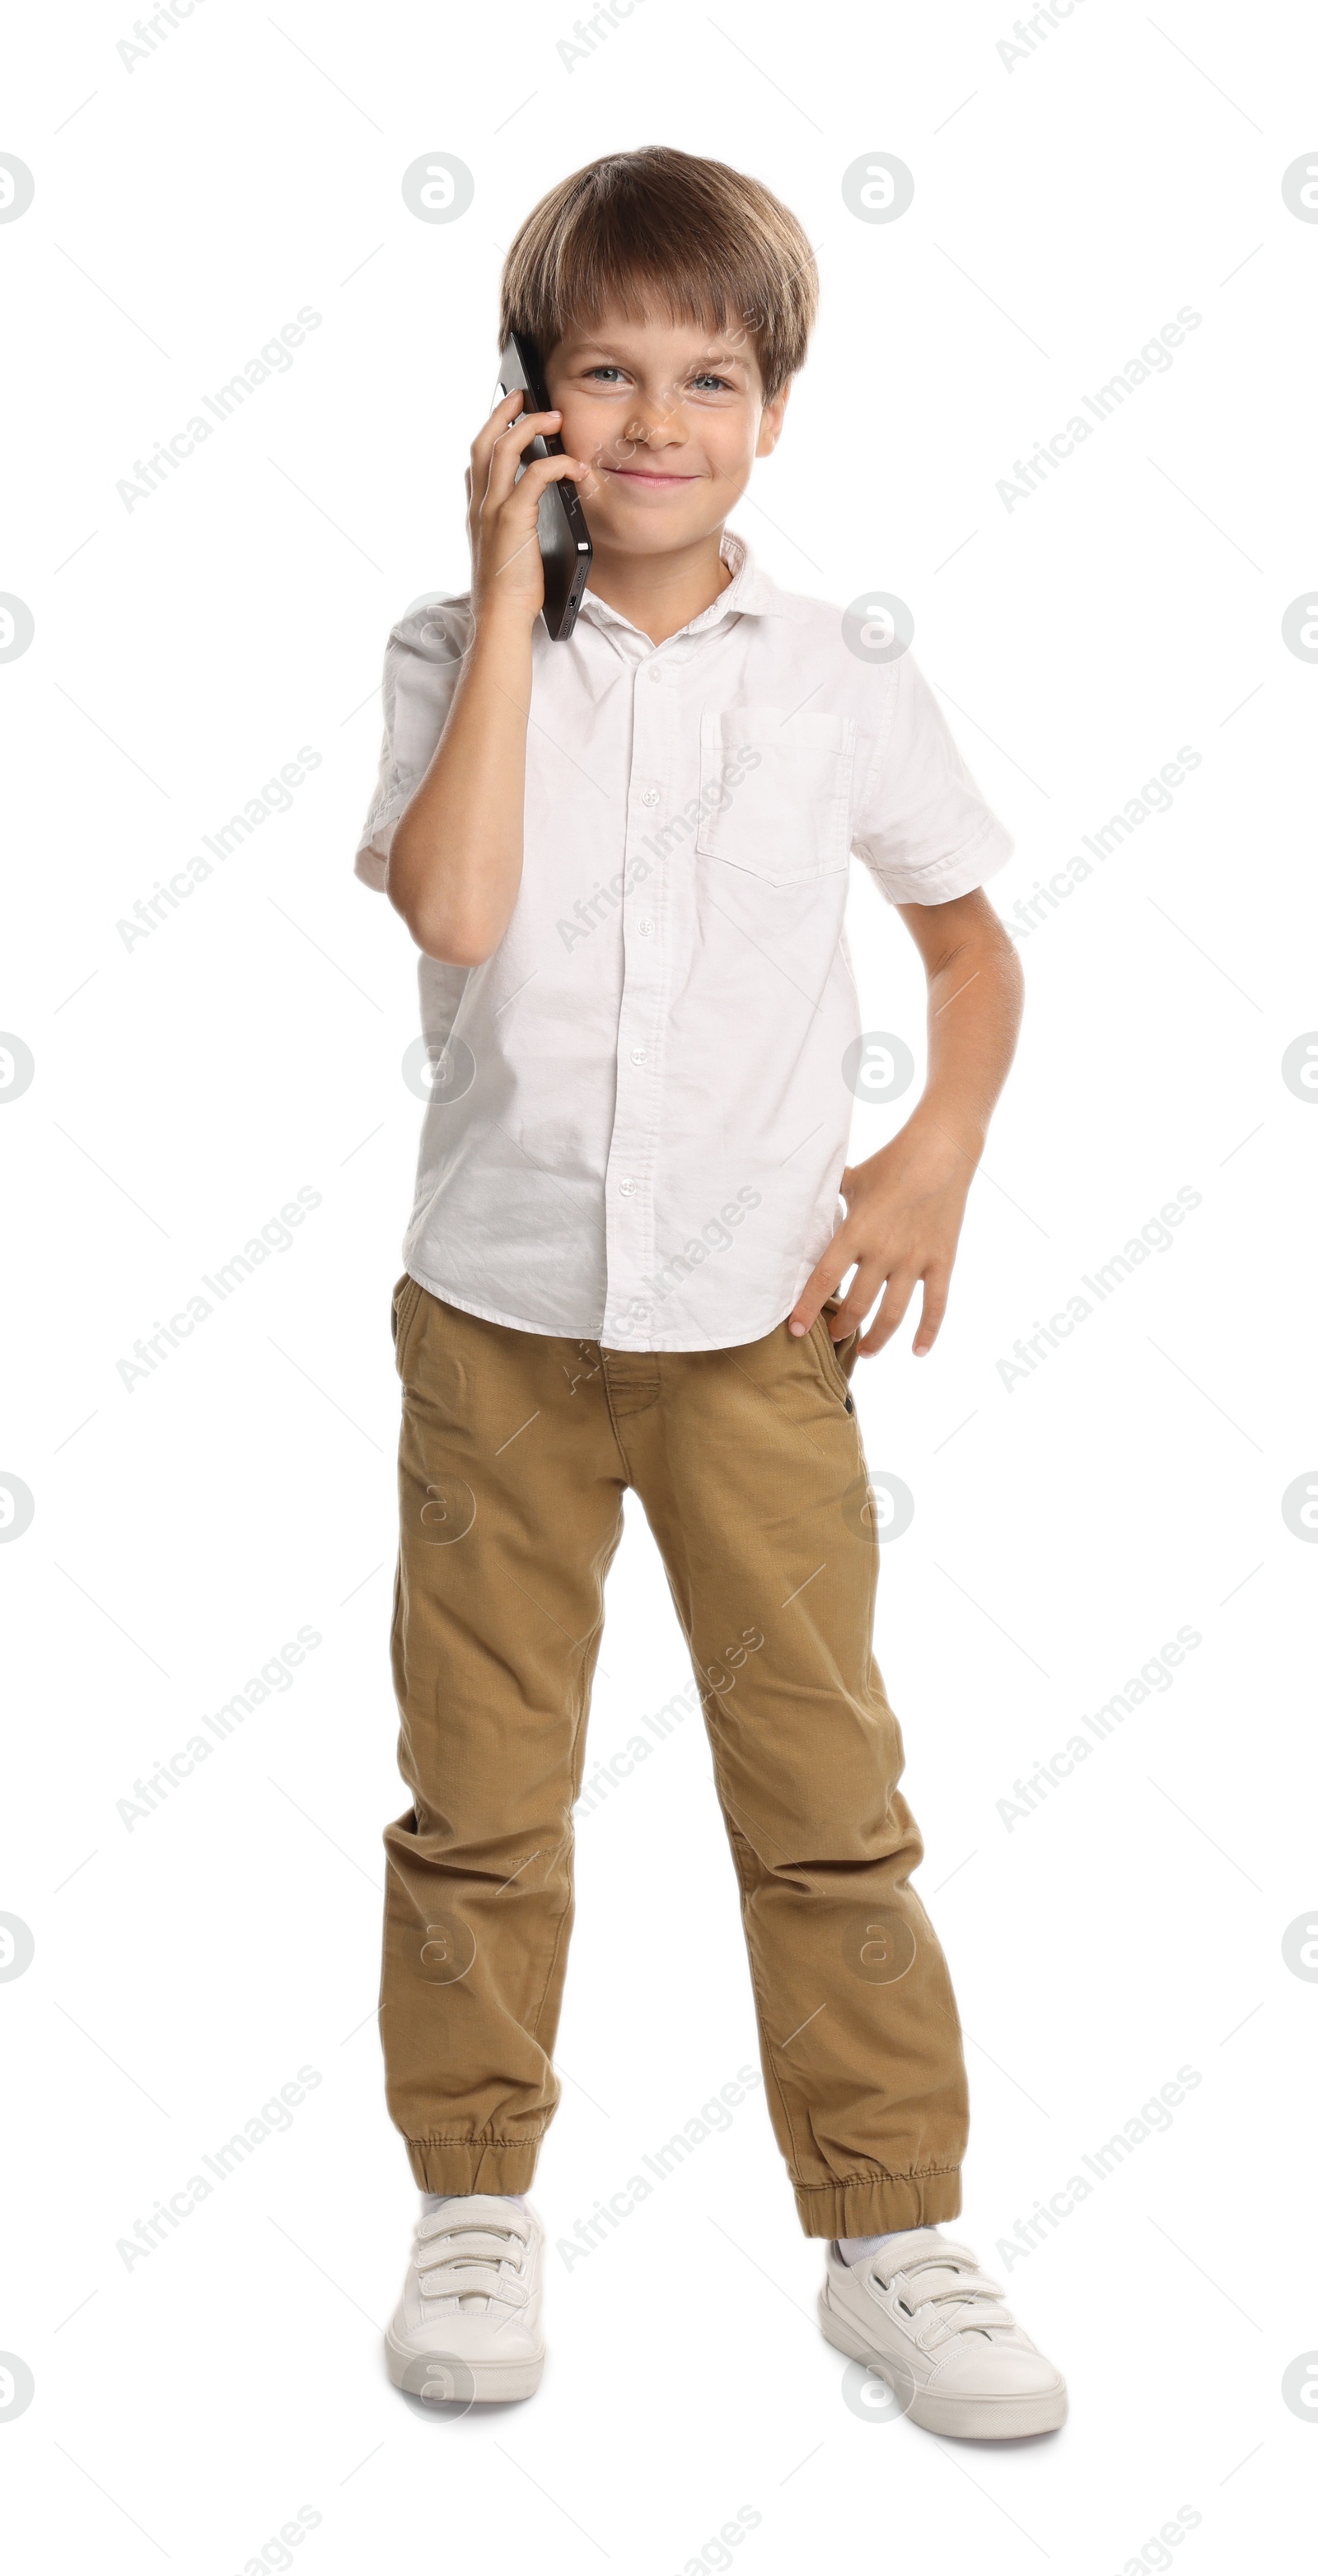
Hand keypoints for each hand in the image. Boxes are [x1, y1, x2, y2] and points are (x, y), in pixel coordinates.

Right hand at [465, 390, 587, 629]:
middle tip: (526, 395)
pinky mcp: (512, 521)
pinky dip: (557, 464)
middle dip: (504, 412)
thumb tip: (538, 508)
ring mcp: (492, 511)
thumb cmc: (511, 592)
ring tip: (554, 417)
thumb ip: (515, 524)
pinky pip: (534, 477)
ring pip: (504, 449)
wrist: (501, 619)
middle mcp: (479, 505)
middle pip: (484, 442)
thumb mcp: (509, 550)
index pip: (477, 459)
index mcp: (477, 511)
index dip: (491, 430)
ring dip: (530, 426)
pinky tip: (574, 467)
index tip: (508, 412)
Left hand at [788, 1119, 974, 1357]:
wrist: (941, 1151)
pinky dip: (927, 1332)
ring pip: (892, 1314)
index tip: (795, 1329)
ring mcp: (915, 1260)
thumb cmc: (891, 1163)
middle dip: (842, 1327)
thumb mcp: (852, 1178)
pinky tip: (917, 1352)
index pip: (824, 1279)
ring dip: (876, 1338)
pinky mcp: (942, 1261)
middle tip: (834, 1335)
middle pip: (857, 1305)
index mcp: (855, 1232)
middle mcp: (884, 1251)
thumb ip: (828, 1196)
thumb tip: (799, 1196)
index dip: (808, 1308)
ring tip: (865, 1351)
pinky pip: (935, 1305)